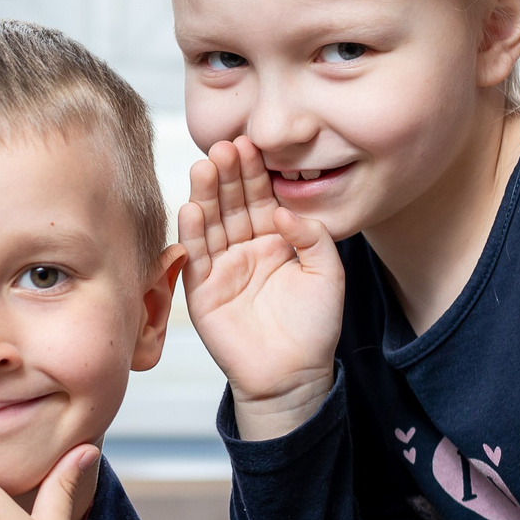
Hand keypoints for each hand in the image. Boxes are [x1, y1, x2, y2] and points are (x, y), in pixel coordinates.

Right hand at [177, 137, 343, 439]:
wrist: (293, 376)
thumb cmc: (314, 328)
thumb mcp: (328, 274)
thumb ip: (312, 236)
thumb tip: (283, 210)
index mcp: (276, 240)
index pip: (260, 197)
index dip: (255, 172)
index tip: (250, 144)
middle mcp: (245, 248)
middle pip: (231, 204)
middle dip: (227, 175)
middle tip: (224, 147)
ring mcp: (222, 268)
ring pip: (211, 224)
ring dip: (206, 195)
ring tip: (205, 167)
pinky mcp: (203, 291)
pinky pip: (196, 257)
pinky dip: (192, 233)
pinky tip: (191, 208)